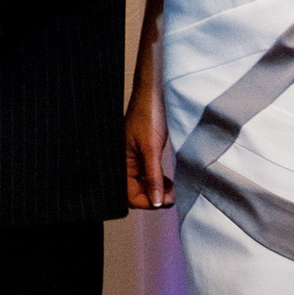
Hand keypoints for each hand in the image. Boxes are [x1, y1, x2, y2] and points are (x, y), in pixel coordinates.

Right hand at [124, 73, 173, 209]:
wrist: (154, 93)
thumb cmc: (147, 113)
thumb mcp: (151, 148)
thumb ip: (153, 176)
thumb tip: (157, 201)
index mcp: (121, 161)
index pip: (128, 195)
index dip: (146, 202)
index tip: (165, 201)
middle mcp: (125, 162)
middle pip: (135, 192)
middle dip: (154, 197)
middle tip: (172, 196)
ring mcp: (135, 158)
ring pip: (143, 185)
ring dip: (157, 189)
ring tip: (172, 188)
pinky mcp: (144, 153)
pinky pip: (148, 174)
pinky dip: (158, 180)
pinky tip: (168, 179)